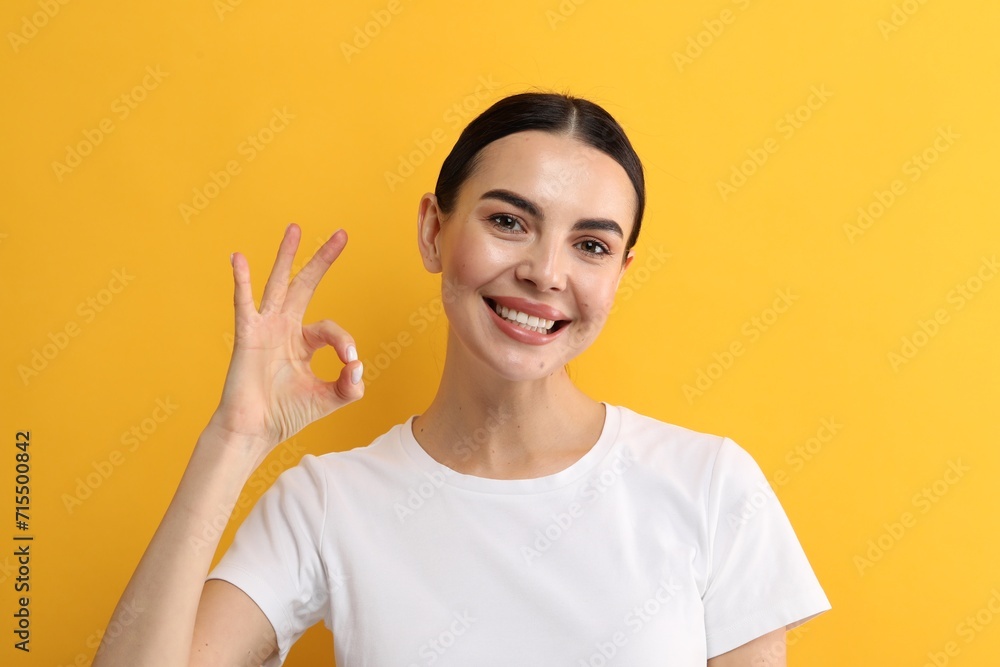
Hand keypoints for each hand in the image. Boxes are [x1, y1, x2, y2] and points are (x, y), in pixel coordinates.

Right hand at [206, 224, 363, 456]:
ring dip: (287, 255)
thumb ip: (349, 385)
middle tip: (342, 235)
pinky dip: (242, 280)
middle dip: (323, 260)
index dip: (345, 344)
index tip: (350, 364)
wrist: (255, 430)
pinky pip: (244, 302)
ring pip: (279, 284)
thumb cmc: (286, 414)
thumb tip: (359, 368)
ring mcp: (265, 328)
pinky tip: (239, 258)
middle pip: (306, 285)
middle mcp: (284, 328)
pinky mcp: (247, 334)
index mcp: (303, 341)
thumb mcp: (328, 399)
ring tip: (296, 229)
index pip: (332, 329)